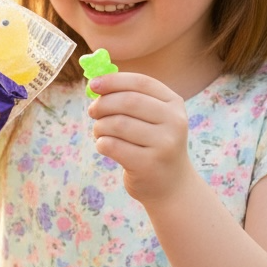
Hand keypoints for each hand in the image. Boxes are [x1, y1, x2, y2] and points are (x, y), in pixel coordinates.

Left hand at [86, 72, 190, 203]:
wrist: (171, 185)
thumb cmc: (153, 145)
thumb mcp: (152, 118)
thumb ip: (129, 98)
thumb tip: (96, 83)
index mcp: (174, 104)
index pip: (141, 82)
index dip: (113, 80)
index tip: (92, 84)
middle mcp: (174, 122)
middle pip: (128, 101)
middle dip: (103, 104)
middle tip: (92, 111)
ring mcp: (164, 144)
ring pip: (117, 124)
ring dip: (100, 126)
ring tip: (100, 132)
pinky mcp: (149, 165)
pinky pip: (113, 146)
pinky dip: (102, 143)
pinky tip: (105, 146)